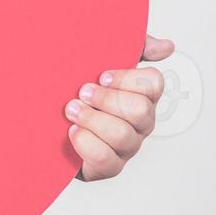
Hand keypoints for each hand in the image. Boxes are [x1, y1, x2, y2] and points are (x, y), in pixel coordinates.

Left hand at [66, 34, 173, 181]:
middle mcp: (140, 123)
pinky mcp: (109, 167)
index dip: (126, 78)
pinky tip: (71, 132)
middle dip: (106, 99)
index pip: (154, 84)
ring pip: (122, 135)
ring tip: (71, 111)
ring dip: (91, 119)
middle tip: (82, 93)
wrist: (48, 124)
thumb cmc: (82, 92)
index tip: (100, 75)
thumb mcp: (102, 62)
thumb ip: (135, 48)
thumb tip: (167, 47)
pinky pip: (105, 158)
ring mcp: (127, 147)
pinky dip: (85, 142)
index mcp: (142, 96)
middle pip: (140, 110)